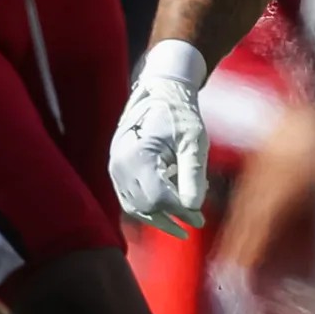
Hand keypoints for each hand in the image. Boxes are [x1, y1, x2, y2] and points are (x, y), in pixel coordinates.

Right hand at [109, 41, 209, 239]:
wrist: (160, 92)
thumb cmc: (180, 115)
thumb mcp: (194, 141)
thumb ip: (193, 174)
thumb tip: (193, 209)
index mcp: (137, 156)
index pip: (157, 199)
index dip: (180, 212)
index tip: (200, 219)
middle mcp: (119, 164)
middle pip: (145, 206)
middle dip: (172, 217)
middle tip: (197, 221)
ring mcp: (114, 168)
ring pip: (135, 206)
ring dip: (160, 216)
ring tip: (185, 218)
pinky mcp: (116, 170)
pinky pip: (129, 198)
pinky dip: (149, 206)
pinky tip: (170, 205)